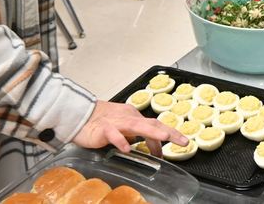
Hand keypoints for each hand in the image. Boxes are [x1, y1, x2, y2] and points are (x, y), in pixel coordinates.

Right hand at [73, 100, 187, 154]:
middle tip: (183, 141)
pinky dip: (121, 141)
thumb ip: (136, 134)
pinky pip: (113, 134)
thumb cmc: (101, 121)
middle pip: (152, 123)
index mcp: (134, 116)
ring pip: (136, 126)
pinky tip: (127, 148)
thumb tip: (150, 145)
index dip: (168, 134)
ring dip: (151, 132)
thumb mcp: (123, 127)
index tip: (179, 143)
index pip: (155, 124)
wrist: (79, 115)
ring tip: (164, 138)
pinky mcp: (103, 129)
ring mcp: (116, 122)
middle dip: (169, 132)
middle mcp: (128, 117)